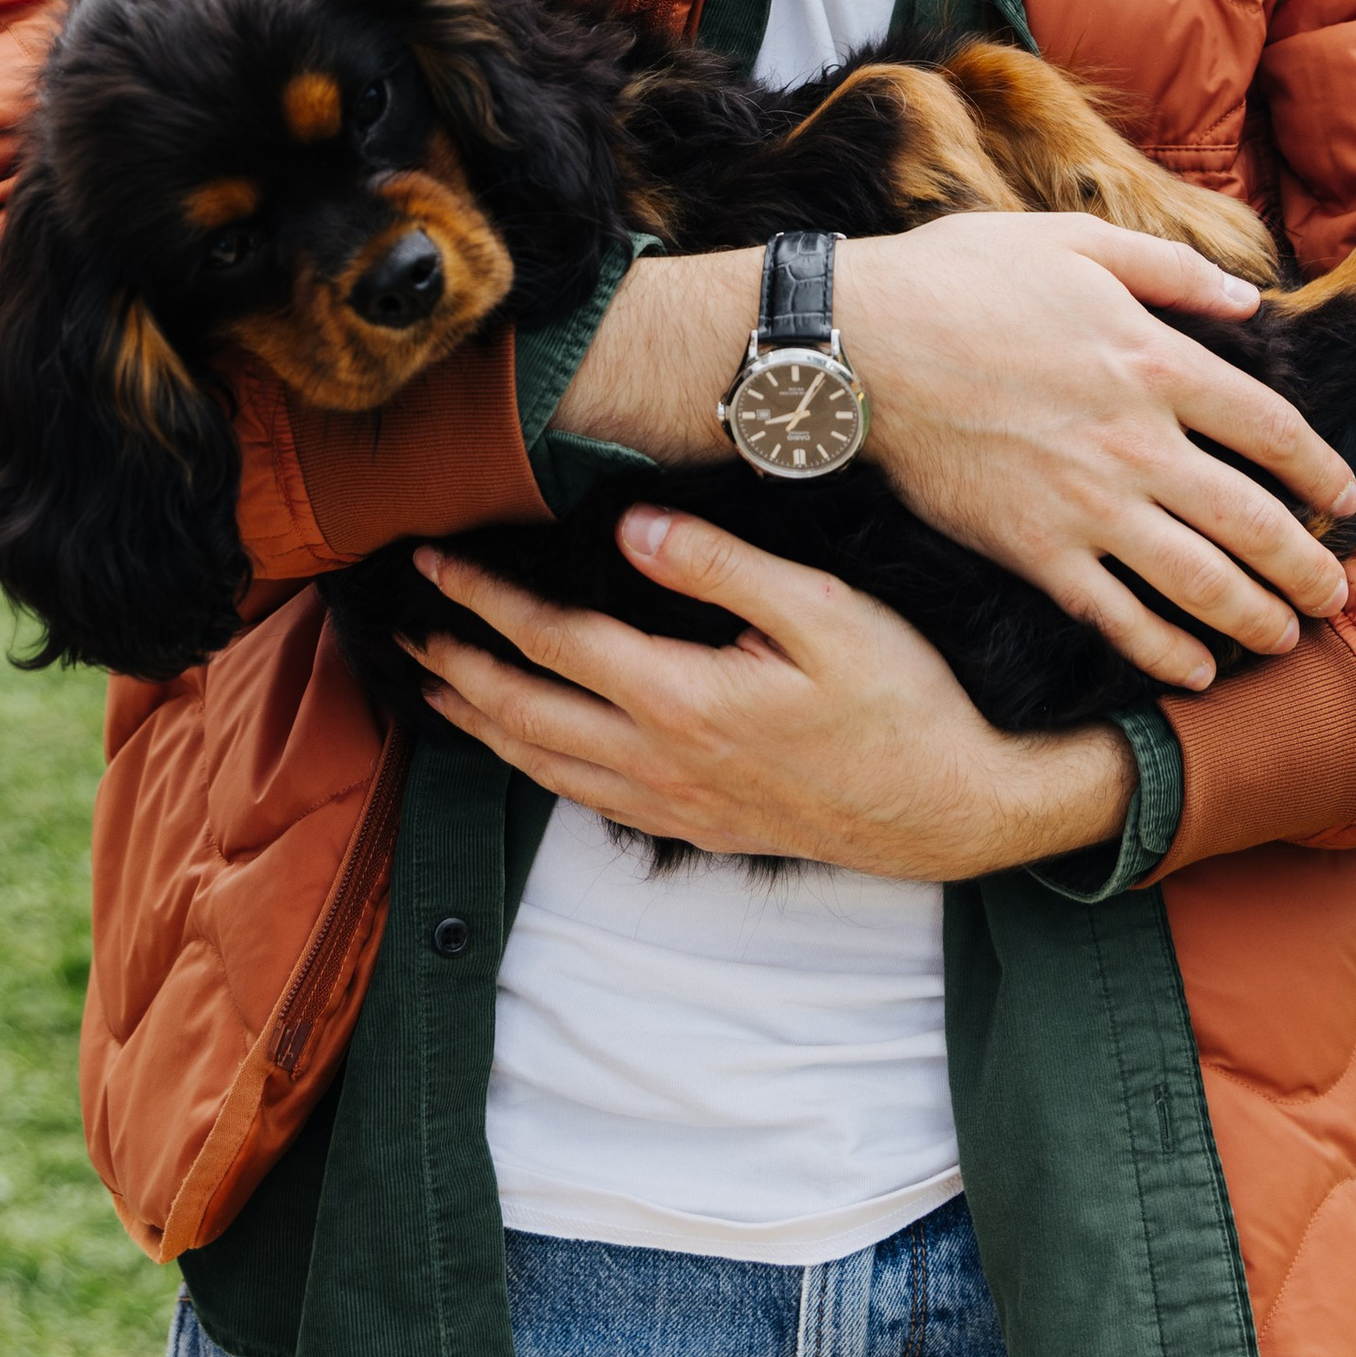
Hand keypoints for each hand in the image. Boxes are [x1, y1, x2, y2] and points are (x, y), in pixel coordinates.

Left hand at [406, 508, 1137, 877]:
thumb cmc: (902, 702)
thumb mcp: (824, 612)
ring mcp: (673, 804)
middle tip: (401, 627)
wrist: (953, 808)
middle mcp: (660, 761)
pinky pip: (584, 801)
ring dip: (478, 724)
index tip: (433, 562)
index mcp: (680, 698)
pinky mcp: (695, 828)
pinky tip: (524, 752)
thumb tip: (630, 528)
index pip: (551, 641)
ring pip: (543, 766)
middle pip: (523, 712)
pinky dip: (533, 769)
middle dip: (454, 664)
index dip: (482, 599)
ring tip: (433, 688)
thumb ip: (721, 566)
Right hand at [839, 213, 1355, 690]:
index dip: (1322, 471)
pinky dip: (1165, 652)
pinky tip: (1196, 670)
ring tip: (1286, 637)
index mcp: (1157, 362)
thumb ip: (1171, 270)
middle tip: (1334, 594)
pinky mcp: (1035, 551)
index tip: (1344, 498)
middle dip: (1308, 567)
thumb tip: (1248, 298)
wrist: (859, 344)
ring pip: (1201, 582)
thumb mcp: (1073, 243)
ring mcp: (1088, 506)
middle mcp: (1139, 444)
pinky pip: (1117, 617)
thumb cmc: (959, 279)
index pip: (1274, 430)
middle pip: (1256, 521)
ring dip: (1257, 618)